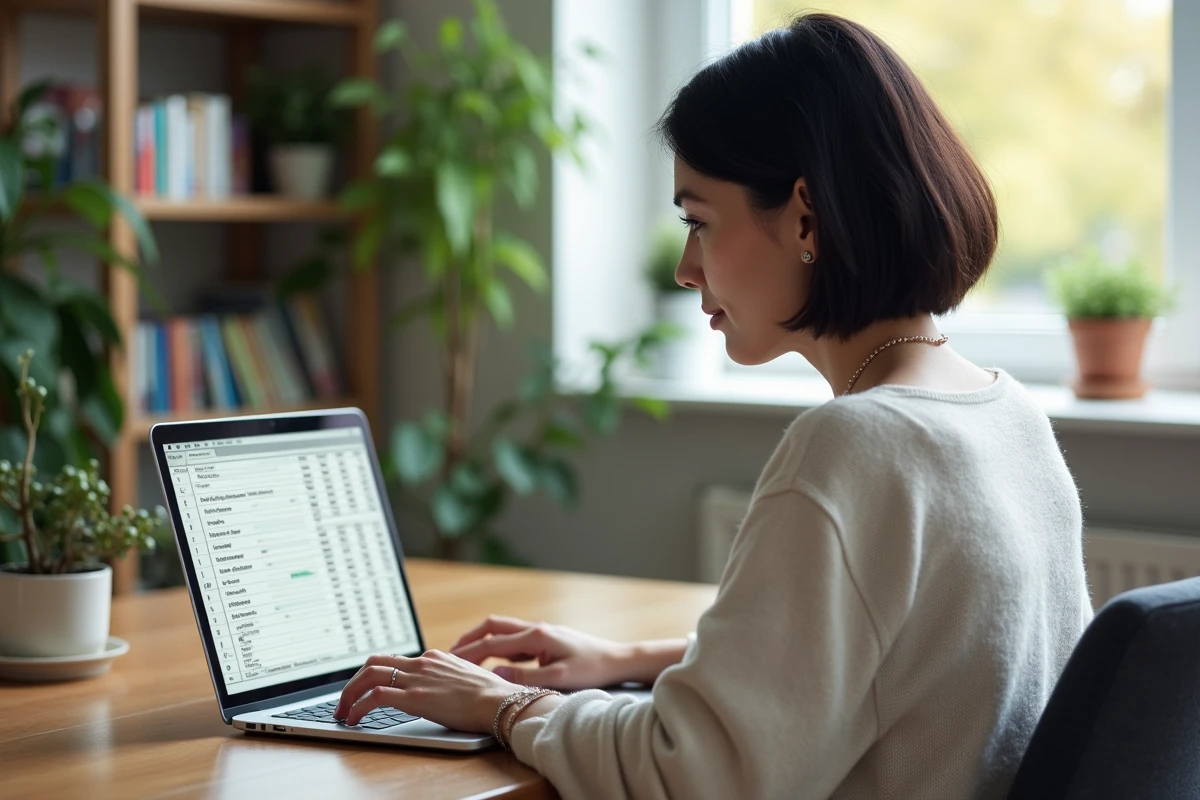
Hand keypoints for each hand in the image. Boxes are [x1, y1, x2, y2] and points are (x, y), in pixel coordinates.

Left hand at [333, 650, 520, 730]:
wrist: (498, 701)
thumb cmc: (490, 695)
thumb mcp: (466, 678)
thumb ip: (449, 679)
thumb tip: (445, 690)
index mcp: (433, 657)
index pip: (394, 659)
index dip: (374, 674)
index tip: (366, 688)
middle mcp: (421, 663)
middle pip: (373, 662)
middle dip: (353, 681)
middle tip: (345, 700)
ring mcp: (416, 679)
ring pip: (368, 676)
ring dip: (349, 694)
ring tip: (342, 711)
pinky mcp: (414, 698)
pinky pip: (374, 698)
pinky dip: (357, 708)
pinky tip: (353, 720)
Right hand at [449, 615, 632, 689]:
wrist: (617, 660)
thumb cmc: (592, 669)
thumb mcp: (558, 679)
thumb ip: (525, 677)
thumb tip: (496, 675)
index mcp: (536, 636)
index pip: (492, 643)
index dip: (469, 653)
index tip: (450, 662)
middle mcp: (536, 629)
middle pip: (493, 627)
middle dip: (470, 638)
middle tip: (451, 653)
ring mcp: (541, 633)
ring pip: (503, 632)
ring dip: (484, 642)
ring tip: (466, 658)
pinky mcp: (546, 640)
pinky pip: (515, 641)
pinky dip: (499, 648)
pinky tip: (496, 663)